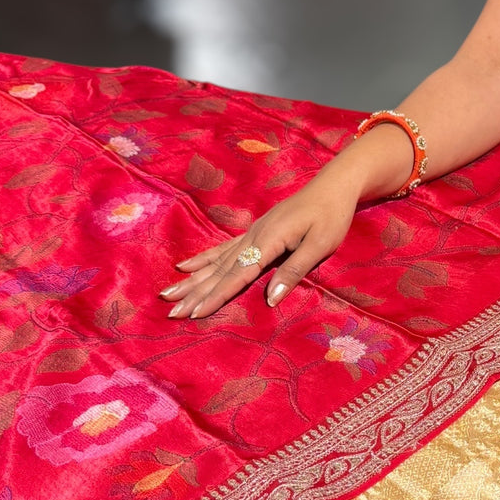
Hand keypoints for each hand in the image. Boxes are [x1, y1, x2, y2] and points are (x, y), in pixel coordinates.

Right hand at [160, 166, 358, 319]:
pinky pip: (222, 248)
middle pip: (220, 269)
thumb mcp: (320, 246)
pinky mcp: (254, 231)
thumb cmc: (332, 217)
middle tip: (170, 310)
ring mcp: (251, 232)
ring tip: (168, 293)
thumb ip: (294, 271)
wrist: (332, 186)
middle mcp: (254, 236)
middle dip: (194, 292)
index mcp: (270, 240)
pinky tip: (185, 267)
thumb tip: (269, 299)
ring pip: (216, 260)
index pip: (238, 275)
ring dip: (192, 279)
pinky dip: (203, 259)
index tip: (196, 313)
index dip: (217, 296)